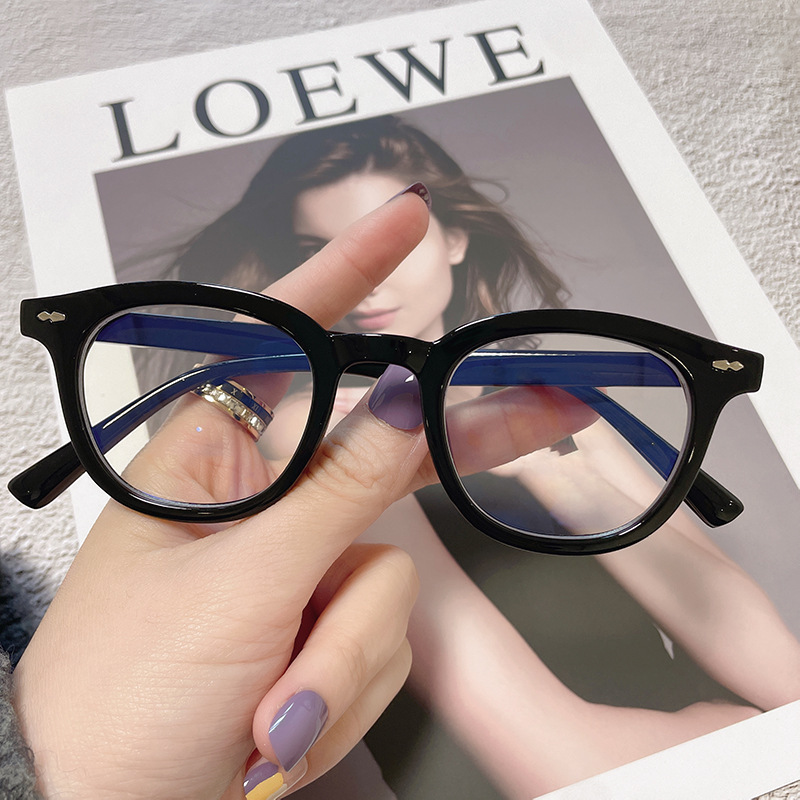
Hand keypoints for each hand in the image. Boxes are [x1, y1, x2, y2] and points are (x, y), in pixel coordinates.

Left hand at [12, 189, 429, 799]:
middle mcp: (262, 505)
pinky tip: (276, 723)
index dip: (352, 274)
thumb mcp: (234, 588)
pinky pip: (380, 644)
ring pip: (387, 581)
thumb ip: (335, 494)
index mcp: (212, 462)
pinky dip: (335, 693)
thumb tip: (404, 402)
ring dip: (334, 661)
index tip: (407, 220)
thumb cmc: (119, 700)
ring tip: (263, 709)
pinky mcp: (321, 627)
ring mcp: (298, 569)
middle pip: (381, 463)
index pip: (289, 342)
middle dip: (438, 472)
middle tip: (546, 410)